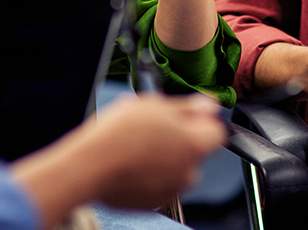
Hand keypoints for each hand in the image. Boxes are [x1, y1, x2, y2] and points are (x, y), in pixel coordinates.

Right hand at [71, 93, 224, 208]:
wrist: (90, 166)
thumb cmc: (119, 134)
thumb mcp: (154, 105)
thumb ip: (188, 107)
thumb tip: (209, 105)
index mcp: (194, 144)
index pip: (217, 132)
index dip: (202, 121)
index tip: (186, 115)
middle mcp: (188, 171)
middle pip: (195, 151)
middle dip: (179, 139)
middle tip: (154, 127)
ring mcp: (171, 190)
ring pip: (176, 168)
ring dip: (164, 157)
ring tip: (137, 145)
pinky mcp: (153, 203)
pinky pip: (159, 184)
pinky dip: (150, 175)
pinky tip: (131, 162)